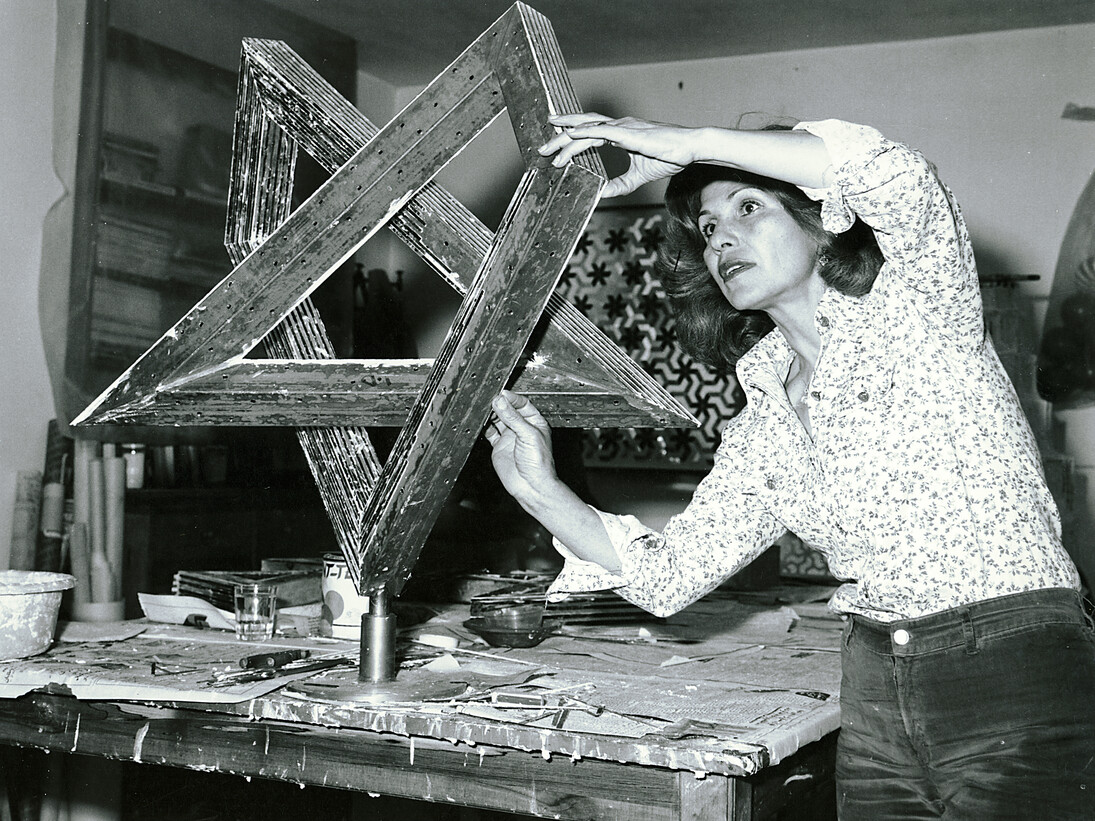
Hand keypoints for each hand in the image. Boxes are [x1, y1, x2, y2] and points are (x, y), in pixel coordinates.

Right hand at [484, 390, 558, 506]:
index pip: (522, 404)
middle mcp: (522, 428)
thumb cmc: (539, 463)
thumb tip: (500, 402)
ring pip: (497, 419)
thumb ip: (513, 418)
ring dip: (490, 414)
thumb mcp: (528, 435)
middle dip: (499, 404)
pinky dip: (484, 427)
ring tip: (484, 410)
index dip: (511, 398)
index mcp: (535, 422)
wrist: (531, 486)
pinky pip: (489, 432)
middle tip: (490, 401)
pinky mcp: (499, 446)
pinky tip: (481, 423)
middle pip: (508, 410)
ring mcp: (510, 437)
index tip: (501, 394)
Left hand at [539, 112, 696, 196]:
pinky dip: (584, 131)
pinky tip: (571, 134)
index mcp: (620, 133)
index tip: (555, 144)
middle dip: (560, 136)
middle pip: (582, 127)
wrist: (689, 148)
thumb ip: (619, 185)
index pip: (589, 132)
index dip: (571, 136)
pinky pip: (602, 130)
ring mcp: (623, 127)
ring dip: (566, 136)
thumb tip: (601, 194)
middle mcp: (618, 126)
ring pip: (587, 128)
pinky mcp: (629, 132)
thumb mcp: (638, 175)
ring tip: (550, 144)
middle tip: (543, 147)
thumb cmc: (669, 156)